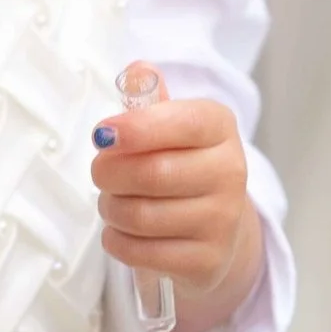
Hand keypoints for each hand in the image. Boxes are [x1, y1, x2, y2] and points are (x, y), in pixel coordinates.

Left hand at [91, 66, 264, 331]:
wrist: (218, 227)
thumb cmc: (184, 165)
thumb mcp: (173, 126)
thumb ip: (152, 101)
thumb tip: (137, 70)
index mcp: (220, 127)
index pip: (182, 123)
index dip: (137, 128)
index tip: (103, 133)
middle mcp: (230, 171)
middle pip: (151, 173)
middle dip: (109, 173)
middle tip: (100, 172)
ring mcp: (222, 220)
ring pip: (140, 215)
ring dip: (110, 208)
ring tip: (113, 201)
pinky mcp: (206, 261)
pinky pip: (140, 252)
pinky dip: (117, 241)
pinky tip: (121, 230)